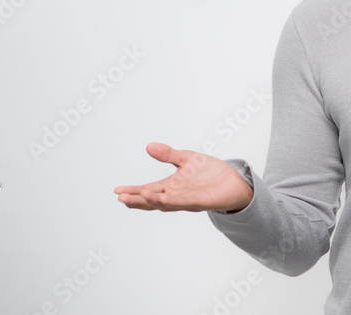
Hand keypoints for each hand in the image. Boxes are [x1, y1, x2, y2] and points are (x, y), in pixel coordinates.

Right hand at [114, 142, 253, 212]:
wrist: (233, 181)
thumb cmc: (209, 172)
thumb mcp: (187, 159)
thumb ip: (168, 154)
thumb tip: (148, 147)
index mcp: (171, 186)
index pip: (148, 190)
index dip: (133, 191)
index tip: (117, 191)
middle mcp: (176, 196)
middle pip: (153, 199)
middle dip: (138, 199)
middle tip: (121, 197)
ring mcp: (188, 201)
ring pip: (167, 203)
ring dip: (153, 200)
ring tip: (139, 195)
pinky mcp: (202, 202)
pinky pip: (186, 202)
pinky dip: (174, 201)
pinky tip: (165, 198)